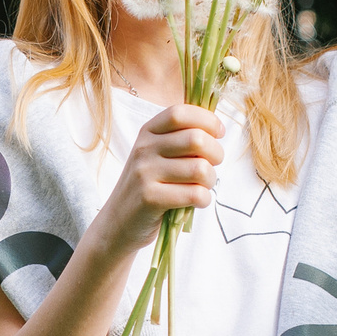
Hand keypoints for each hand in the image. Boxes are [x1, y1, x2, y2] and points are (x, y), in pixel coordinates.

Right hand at [90, 104, 222, 254]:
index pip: (181, 113)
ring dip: (211, 180)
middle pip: (197, 139)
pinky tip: (196, 202)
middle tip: (213, 166)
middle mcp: (144, 148)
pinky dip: (204, 199)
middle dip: (216, 154)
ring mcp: (145, 173)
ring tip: (203, 186)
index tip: (218, 134)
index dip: (207, 120)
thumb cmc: (150, 185)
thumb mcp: (157, 155)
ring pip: (200, 169)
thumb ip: (182, 139)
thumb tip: (217, 128)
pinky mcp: (150, 198)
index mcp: (148, 132)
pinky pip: (195, 194)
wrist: (118, 221)